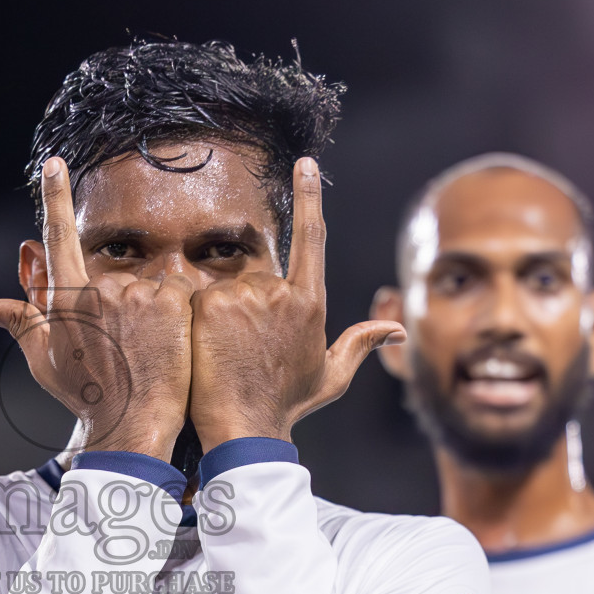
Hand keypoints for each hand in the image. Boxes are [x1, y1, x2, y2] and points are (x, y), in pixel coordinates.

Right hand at [0, 157, 194, 461]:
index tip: (55, 163)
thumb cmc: (86, 396)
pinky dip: (175, 314)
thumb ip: (18, 322)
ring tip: (147, 352)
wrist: (133, 424)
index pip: (57, 236)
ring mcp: (135, 293)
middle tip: (123, 350)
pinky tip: (171, 343)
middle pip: (110, 280)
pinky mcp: (170, 300)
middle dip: (118, 308)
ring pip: (144, 288)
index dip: (55, 197)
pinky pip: (175, 292)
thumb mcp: (44, 361)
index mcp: (65, 298)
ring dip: (148, 314)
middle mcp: (97, 288)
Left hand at [188, 157, 404, 450]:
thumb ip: (360, 345)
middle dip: (244, 308)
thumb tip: (398, 330)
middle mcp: (283, 292)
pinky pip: (197, 297)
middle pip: (256, 279)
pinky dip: (195, 319)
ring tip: (222, 356)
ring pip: (226, 290)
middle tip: (238, 351)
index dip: (308, 197)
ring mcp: (247, 295)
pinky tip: (202, 349)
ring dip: (219, 316)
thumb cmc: (285, 406)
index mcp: (311, 302)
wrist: (244, 429)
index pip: (312, 237)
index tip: (304, 164)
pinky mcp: (213, 303)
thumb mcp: (329, 377)